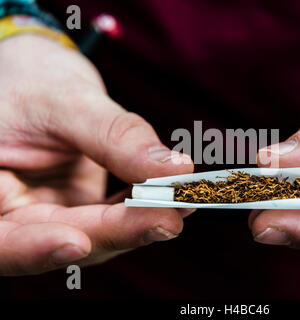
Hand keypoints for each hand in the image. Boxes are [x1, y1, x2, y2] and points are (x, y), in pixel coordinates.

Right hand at [0, 34, 192, 274]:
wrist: (38, 75)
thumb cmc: (31, 78)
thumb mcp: (66, 100)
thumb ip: (116, 138)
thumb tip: (175, 170)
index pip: (3, 238)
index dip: (36, 249)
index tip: (81, 242)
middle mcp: (13, 212)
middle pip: (60, 240)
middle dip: (117, 232)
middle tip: (168, 219)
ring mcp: (50, 212)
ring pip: (95, 235)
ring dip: (140, 223)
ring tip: (182, 203)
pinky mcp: (78, 206)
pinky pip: (113, 216)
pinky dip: (144, 207)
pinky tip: (173, 195)